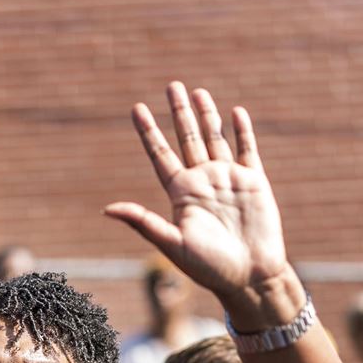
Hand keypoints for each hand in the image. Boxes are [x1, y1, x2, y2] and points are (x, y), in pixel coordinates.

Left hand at [105, 84, 287, 302]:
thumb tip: (107, 209)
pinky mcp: (254, 182)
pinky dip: (242, 131)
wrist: (250, 278)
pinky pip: (247, 150)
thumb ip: (143, 222)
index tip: (137, 108)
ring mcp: (228, 180)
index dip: (149, 132)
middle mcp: (202, 182)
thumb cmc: (209, 268)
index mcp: (181, 194)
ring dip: (207, 115)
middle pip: (187, 139)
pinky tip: (235, 112)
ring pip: (215, 139)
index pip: (160, 155)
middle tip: (171, 85)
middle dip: (178, 113)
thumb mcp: (172, 244)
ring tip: (198, 92)